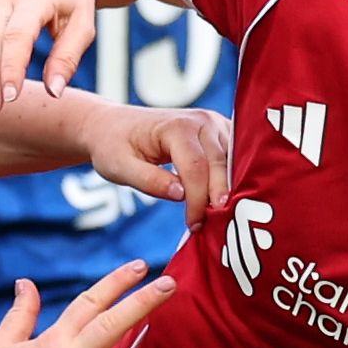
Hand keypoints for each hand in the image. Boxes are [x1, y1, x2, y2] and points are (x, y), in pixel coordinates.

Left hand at [90, 105, 234, 225]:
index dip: (197, 201)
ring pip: (232, 162)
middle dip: (217, 199)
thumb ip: (149, 181)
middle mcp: (201, 121)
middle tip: (212, 226)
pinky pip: (235, 157)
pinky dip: (232, 178)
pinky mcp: (219, 131)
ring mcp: (214, 124)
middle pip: (220, 165)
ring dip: (228, 190)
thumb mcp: (120, 168)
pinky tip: (226, 200)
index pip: (196, 169)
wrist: (113, 125)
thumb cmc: (113, 146)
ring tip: (219, 217)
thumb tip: (180, 195)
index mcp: (177, 126)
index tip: (193, 225)